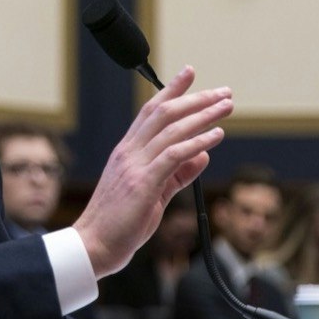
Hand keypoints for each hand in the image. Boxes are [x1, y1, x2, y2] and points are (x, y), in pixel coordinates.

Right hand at [73, 65, 231, 277]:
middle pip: (165, 114)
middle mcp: (129, 152)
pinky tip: (216, 136)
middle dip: (196, 99)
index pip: (151, 112)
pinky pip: (173, 156)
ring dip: (202, 115)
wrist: (92, 245)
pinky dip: (196, 142)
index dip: (172, 90)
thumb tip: (203, 156)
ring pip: (172, 129)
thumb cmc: (119, 223)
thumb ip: (178, 174)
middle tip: (223, 92)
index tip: (190, 73)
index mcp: (127, 152)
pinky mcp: (143, 183)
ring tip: (226, 107)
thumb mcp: (154, 194)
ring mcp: (134, 166)